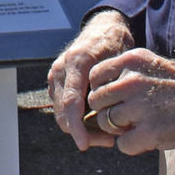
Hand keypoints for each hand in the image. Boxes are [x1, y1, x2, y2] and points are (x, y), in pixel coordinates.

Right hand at [47, 10, 137, 150]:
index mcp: (76, 63)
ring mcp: (55, 76)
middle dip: (83, 133)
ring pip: (62, 115)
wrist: (102, 29)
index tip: (84, 145)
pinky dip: (77, 121)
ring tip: (107, 133)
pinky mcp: (56, 82)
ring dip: (81, 129)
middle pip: (63, 114)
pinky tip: (98, 122)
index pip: (71, 102)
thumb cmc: (114, 45)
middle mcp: (60, 69)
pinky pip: (63, 109)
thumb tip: (114, 118)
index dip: (77, 127)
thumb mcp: (119, 61)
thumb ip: (113, 85)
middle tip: (110, 140)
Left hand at [84, 48, 174, 154]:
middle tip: (128, 118)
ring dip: (120, 130)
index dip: (102, 91)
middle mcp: (132, 80)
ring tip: (142, 127)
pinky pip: (122, 145)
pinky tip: (149, 139)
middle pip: (96, 101)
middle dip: (108, 112)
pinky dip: (133, 146)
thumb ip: (126, 75)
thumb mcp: (154, 66)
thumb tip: (99, 92)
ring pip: (106, 123)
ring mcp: (140, 107)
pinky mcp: (151, 132)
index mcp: (132, 60)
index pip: (95, 76)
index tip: (115, 100)